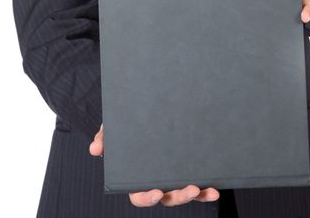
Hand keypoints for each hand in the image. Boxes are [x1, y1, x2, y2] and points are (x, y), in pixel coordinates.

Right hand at [89, 127, 219, 206]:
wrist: (143, 111)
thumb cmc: (125, 124)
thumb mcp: (113, 128)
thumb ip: (104, 137)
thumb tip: (94, 149)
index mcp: (135, 177)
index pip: (138, 195)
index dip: (146, 197)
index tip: (156, 192)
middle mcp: (155, 181)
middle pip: (166, 198)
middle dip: (179, 196)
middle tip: (190, 188)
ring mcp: (172, 177)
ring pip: (183, 194)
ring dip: (195, 195)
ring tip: (205, 188)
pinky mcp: (186, 170)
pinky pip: (197, 185)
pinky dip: (206, 190)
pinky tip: (215, 188)